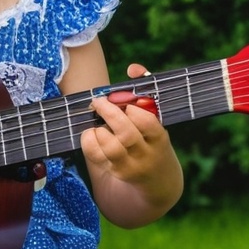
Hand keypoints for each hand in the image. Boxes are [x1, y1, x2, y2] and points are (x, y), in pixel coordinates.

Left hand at [79, 62, 182, 226]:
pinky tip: (92, 132)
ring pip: (111, 148)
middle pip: (127, 134)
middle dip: (110, 114)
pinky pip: (96, 156)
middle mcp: (146, 154)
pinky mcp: (115, 172)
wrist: (157, 179)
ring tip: (99, 122)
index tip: (126, 104)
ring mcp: (130, 166)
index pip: (148, 123)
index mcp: (159, 137)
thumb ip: (144, 89)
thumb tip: (133, 68)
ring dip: (100, 129)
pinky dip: (89, 140)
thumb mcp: (155, 118)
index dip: (133, 110)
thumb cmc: (151, 138)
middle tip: (99, 102)